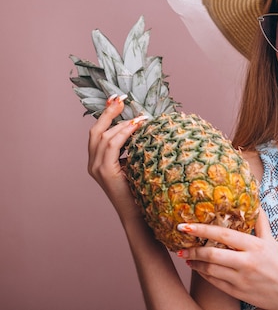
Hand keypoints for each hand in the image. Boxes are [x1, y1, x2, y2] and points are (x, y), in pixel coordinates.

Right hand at [87, 95, 145, 216]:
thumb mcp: (136, 164)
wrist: (138, 214)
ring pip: (103, 136)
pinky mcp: (105, 172)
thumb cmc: (141, 189)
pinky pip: (112, 146)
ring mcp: (96, 168)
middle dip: (109, 112)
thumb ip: (135, 148)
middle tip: (122, 98)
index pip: (98, 132)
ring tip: (138, 116)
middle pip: (96, 130)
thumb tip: (147, 127)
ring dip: (121, 123)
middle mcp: (93, 163)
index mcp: (98, 160)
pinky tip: (136, 126)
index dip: (106, 114)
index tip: (117, 99)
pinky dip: (123, 133)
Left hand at [177, 209, 277, 308]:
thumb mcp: (273, 242)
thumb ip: (262, 223)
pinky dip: (204, 275)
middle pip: (212, 255)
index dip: (202, 230)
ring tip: (186, 258)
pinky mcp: (238, 292)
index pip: (223, 235)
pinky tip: (198, 269)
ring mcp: (241, 279)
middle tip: (180, 246)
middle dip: (192, 250)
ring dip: (195, 264)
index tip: (187, 226)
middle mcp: (247, 262)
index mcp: (255, 246)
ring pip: (210, 270)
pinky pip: (215, 283)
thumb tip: (256, 204)